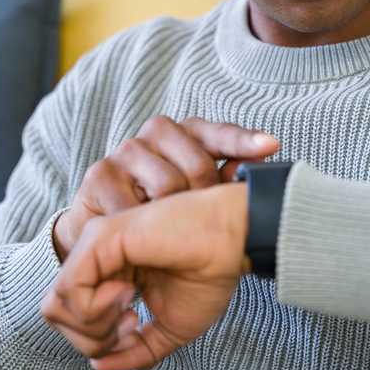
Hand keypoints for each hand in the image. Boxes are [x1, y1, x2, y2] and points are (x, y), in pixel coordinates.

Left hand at [42, 182, 248, 369]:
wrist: (232, 241)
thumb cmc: (208, 274)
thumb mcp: (168, 328)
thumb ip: (134, 350)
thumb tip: (98, 367)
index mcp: (108, 274)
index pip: (70, 318)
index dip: (96, 340)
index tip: (135, 326)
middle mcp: (94, 256)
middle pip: (55, 314)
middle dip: (91, 338)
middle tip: (131, 323)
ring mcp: (94, 244)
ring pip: (56, 305)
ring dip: (94, 323)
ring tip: (131, 307)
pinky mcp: (99, 238)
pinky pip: (71, 290)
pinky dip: (97, 307)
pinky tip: (129, 293)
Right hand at [53, 116, 276, 259]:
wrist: (102, 237)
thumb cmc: (160, 216)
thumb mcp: (197, 201)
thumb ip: (224, 183)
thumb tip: (255, 167)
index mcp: (186, 134)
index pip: (218, 134)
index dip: (244, 141)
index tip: (271, 146)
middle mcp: (156, 133)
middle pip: (197, 164)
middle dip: (203, 199)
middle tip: (197, 224)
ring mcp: (126, 150)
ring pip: (166, 184)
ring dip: (171, 215)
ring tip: (167, 231)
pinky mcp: (99, 174)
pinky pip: (133, 205)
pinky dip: (142, 226)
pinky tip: (142, 233)